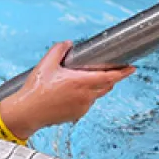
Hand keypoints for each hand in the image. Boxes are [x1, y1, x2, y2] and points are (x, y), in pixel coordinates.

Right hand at [2, 42, 135, 131]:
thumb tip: (67, 43)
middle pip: (106, 85)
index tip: (131, 68)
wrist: (27, 112)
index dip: (122, 72)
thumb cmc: (35, 89)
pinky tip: (68, 95)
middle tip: (107, 71)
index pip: (109, 76)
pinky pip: (87, 103)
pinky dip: (84, 97)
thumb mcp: (44, 65)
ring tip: (79, 83)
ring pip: (96, 95)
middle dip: (110, 78)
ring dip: (95, 87)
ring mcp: (83, 106)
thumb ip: (57, 51)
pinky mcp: (78, 114)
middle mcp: (85, 95)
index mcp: (79, 81)